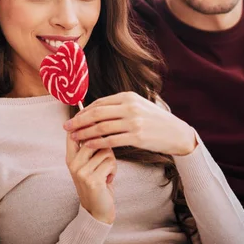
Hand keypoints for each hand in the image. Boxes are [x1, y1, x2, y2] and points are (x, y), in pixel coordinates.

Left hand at [63, 92, 197, 155]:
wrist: (176, 133)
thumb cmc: (155, 121)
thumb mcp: (139, 106)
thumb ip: (120, 106)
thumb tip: (96, 110)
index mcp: (128, 97)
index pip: (100, 103)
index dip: (84, 111)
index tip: (73, 118)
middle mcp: (130, 107)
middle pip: (97, 113)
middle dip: (79, 121)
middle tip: (66, 127)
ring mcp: (134, 122)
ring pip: (101, 127)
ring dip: (85, 133)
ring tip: (74, 138)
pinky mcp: (137, 137)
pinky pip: (110, 140)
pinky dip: (96, 143)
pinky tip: (88, 146)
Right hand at [65, 132, 116, 223]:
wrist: (98, 209)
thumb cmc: (98, 182)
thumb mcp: (89, 164)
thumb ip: (89, 147)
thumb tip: (96, 123)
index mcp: (70, 158)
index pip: (73, 133)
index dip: (84, 123)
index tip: (95, 119)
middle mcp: (73, 163)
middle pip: (93, 139)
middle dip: (106, 146)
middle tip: (106, 159)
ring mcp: (81, 172)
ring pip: (105, 151)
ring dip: (112, 161)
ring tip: (107, 172)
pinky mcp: (92, 180)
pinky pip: (110, 163)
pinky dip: (114, 170)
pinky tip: (108, 179)